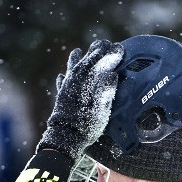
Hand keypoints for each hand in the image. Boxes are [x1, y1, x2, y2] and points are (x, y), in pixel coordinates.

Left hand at [37, 39, 123, 159]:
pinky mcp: (61, 99)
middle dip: (97, 52)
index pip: (102, 63)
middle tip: (106, 43)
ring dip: (77, 60)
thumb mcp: (101, 110)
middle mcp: (76, 82)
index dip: (111, 55)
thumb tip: (112, 74)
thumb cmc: (85, 125)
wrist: (65, 139)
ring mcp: (67, 89)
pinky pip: (62, 84)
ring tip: (78, 51)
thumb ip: (106, 91)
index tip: (120, 48)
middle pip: (87, 62)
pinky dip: (63, 79)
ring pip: (72, 69)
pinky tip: (62, 76)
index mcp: (88, 82)